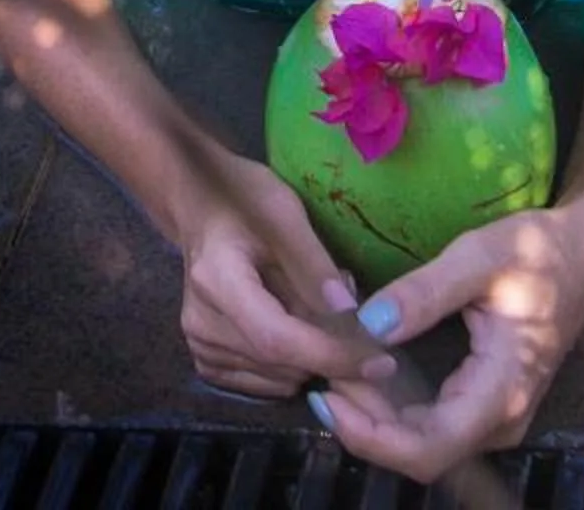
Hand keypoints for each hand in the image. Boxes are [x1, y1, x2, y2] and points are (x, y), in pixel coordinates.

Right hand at [171, 151, 400, 399]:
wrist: (200, 209)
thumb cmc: (245, 200)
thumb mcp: (285, 214)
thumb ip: (314, 264)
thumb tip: (350, 313)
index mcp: (217, 282)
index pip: (278, 339)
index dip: (331, 356)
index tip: (382, 362)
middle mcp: (201, 325)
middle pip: (283, 363)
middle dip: (331, 349)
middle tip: (348, 305)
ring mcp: (201, 347)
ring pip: (281, 378)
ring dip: (313, 355)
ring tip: (313, 305)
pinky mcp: (209, 362)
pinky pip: (269, 382)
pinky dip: (294, 364)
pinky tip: (294, 324)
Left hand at [311, 205, 583, 482]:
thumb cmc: (541, 250)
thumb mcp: (480, 256)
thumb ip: (425, 292)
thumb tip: (368, 324)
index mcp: (503, 390)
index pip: (429, 449)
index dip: (371, 437)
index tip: (327, 398)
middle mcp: (501, 419)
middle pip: (418, 450)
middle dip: (363, 418)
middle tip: (322, 367)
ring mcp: (495, 417)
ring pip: (422, 439)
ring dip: (374, 411)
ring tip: (335, 360)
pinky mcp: (485, 404)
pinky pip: (430, 421)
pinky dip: (392, 401)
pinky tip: (362, 363)